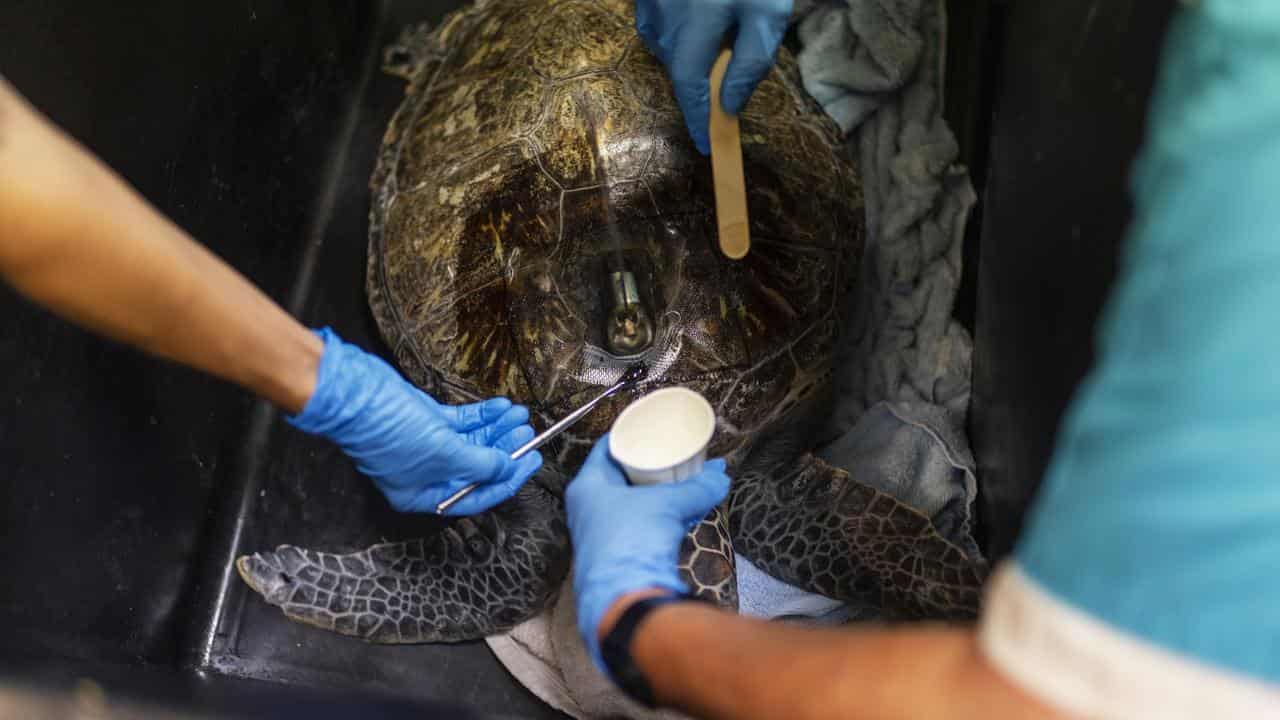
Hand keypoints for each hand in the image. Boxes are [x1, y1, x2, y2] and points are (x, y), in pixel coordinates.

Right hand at [287, 328, 541, 514]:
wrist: (355, 393)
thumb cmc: (387, 432)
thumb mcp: (442, 454)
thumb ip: (479, 463)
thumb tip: (505, 467)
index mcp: (423, 495)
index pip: (475, 496)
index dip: (506, 480)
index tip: (530, 463)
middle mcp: (426, 473)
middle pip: (477, 466)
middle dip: (505, 449)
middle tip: (528, 434)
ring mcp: (426, 445)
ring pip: (472, 441)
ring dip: (497, 428)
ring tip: (520, 416)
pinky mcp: (426, 420)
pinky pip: (462, 421)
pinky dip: (483, 415)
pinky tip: (502, 407)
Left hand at [565, 434, 730, 669]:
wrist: (625, 600)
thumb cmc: (630, 544)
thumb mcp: (667, 505)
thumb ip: (696, 489)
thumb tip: (720, 477)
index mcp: (588, 487)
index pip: (606, 448)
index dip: (629, 435)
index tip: (650, 428)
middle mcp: (590, 510)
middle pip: (623, 477)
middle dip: (653, 467)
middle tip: (674, 454)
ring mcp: (605, 535)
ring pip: (637, 504)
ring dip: (662, 494)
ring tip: (688, 481)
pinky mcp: (622, 556)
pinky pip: (645, 527)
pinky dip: (665, 517)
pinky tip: (688, 511)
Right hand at [636, 0, 791, 153]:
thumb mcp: (765, 13)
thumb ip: (751, 61)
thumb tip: (730, 105)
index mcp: (692, 28)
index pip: (689, 89)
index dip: (697, 120)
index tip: (706, 146)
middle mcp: (663, 22)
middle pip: (680, 69)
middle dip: (701, 81)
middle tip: (730, 65)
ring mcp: (650, 6)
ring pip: (669, 48)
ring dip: (690, 53)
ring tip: (718, 34)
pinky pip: (660, 27)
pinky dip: (677, 34)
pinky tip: (699, 18)